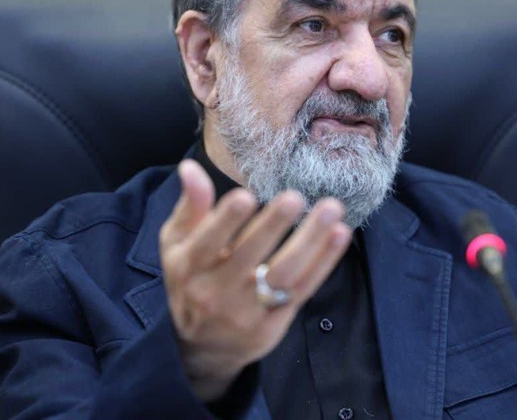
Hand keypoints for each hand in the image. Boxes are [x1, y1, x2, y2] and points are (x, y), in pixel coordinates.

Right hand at [159, 159, 351, 400]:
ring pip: (282, 274)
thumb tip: (191, 167)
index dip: (225, 221)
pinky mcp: (273, 324)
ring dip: (310, 241)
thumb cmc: (190, 281)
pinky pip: (302, 290)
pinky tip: (339, 235)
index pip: (206, 243)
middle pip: (249, 257)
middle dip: (273, 226)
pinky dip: (324, 263)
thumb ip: (190, 206)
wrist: (198, 349)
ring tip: (331, 209)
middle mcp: (216, 291)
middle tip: (295, 197)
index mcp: (190, 267)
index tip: (246, 196)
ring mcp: (247, 311)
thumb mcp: (177, 246)